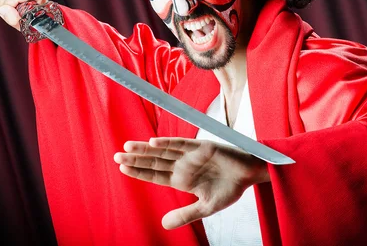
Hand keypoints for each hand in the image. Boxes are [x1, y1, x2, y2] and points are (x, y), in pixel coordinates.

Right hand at [0, 0, 47, 29]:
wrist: (36, 9)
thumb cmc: (33, 16)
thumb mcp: (24, 23)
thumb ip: (14, 19)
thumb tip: (3, 9)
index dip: (6, 5)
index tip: (8, 14)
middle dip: (1, 4)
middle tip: (7, 12)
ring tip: (6, 7)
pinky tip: (3, 0)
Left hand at [114, 137, 269, 229]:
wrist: (251, 174)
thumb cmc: (230, 188)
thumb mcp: (206, 207)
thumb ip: (185, 214)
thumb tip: (163, 225)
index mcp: (182, 179)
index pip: (155, 175)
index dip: (139, 172)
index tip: (121, 168)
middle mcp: (182, 165)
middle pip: (154, 161)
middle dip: (136, 159)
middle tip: (116, 155)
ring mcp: (190, 155)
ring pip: (163, 151)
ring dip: (146, 149)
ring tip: (128, 147)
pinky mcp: (201, 146)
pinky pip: (181, 143)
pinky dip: (168, 142)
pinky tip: (153, 142)